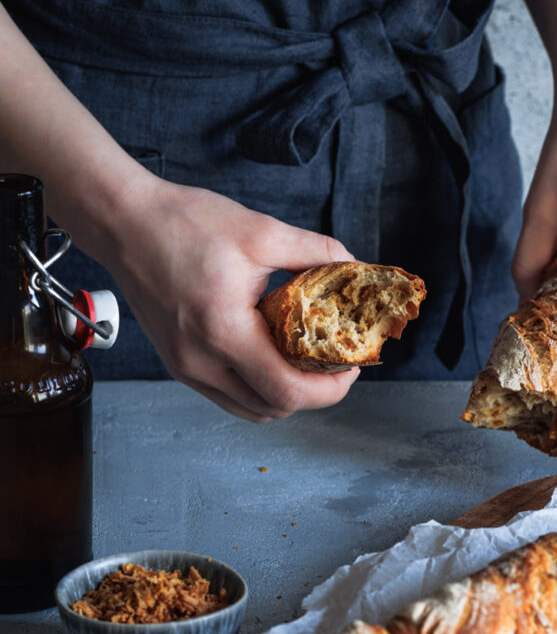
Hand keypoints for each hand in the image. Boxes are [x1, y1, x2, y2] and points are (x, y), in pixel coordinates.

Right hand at [101, 175, 358, 420]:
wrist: (124, 224)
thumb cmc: (183, 224)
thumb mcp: (260, 231)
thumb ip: (314, 250)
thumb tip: (354, 266)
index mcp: (224, 331)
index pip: (287, 391)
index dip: (328, 389)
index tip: (349, 367)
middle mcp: (201, 362)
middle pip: (273, 409)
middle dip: (314, 394)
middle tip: (335, 365)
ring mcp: (186, 369)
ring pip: (252, 410)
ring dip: (285, 396)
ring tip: (306, 365)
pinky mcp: (179, 366)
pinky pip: (229, 398)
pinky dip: (257, 390)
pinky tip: (272, 361)